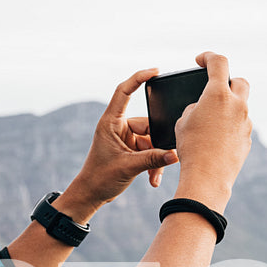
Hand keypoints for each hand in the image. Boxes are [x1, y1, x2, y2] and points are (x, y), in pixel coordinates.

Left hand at [58, 69, 179, 220]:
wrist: (91, 195)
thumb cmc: (99, 178)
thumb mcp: (129, 168)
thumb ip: (153, 160)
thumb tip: (175, 155)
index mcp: (110, 122)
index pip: (123, 92)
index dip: (138, 78)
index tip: (155, 71)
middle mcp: (118, 127)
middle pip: (147, 125)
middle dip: (156, 144)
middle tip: (165, 159)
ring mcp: (124, 138)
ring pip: (150, 141)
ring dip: (155, 159)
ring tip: (153, 176)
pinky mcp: (130, 149)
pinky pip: (148, 151)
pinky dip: (152, 164)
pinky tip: (152, 178)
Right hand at [172, 52, 251, 210]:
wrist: (207, 177)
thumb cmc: (191, 148)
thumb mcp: (183, 121)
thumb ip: (195, 107)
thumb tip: (204, 108)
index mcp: (218, 94)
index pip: (218, 62)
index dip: (208, 57)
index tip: (200, 60)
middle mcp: (237, 105)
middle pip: (239, 81)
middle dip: (228, 82)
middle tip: (214, 90)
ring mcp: (245, 122)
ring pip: (240, 107)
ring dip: (227, 108)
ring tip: (209, 124)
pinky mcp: (247, 138)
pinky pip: (240, 126)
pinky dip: (229, 127)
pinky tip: (216, 140)